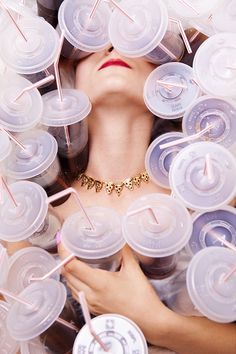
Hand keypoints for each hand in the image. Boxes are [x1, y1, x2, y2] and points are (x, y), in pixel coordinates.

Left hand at [58, 244, 172, 343]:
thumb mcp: (134, 270)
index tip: (63, 240)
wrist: (148, 321)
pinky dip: (74, 282)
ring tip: (72, 257)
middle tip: (67, 245)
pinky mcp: (93, 309)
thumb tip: (121, 237)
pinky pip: (76, 293)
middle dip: (64, 259)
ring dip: (68, 271)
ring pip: (70, 285)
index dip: (64, 252)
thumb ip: (126, 252)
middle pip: (66, 275)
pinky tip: (81, 275)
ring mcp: (90, 304)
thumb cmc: (142, 297)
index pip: (71, 266)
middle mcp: (90, 295)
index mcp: (99, 283)